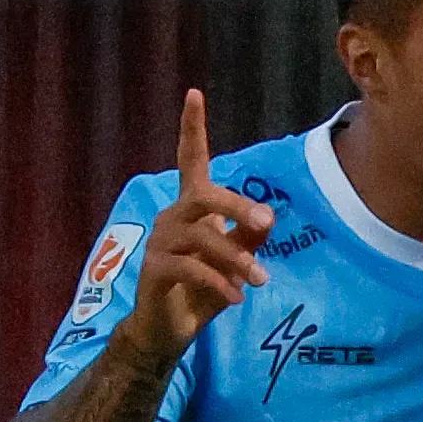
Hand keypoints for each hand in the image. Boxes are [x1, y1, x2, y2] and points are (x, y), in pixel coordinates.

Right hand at [125, 90, 275, 361]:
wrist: (171, 327)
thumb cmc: (205, 289)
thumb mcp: (236, 261)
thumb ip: (249, 238)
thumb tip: (268, 217)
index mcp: (192, 209)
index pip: (190, 160)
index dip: (192, 129)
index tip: (194, 94)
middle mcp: (172, 217)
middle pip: (203, 196)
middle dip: (237, 207)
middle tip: (267, 225)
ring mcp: (160, 242)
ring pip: (201, 236)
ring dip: (235, 258)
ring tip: (260, 280)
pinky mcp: (154, 269)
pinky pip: (190, 268)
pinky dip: (217, 282)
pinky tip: (236, 298)